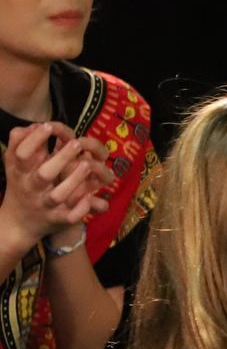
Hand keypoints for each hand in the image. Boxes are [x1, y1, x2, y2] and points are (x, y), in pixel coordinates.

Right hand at [1, 123, 113, 249]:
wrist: (17, 223)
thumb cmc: (20, 186)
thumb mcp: (14, 165)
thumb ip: (19, 144)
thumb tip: (32, 125)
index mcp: (21, 173)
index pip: (22, 154)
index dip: (33, 140)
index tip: (47, 126)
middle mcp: (32, 189)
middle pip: (44, 174)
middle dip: (60, 158)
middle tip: (76, 143)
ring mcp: (46, 205)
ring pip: (59, 195)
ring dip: (74, 180)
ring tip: (87, 165)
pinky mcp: (58, 219)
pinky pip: (70, 217)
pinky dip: (80, 209)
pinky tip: (90, 197)